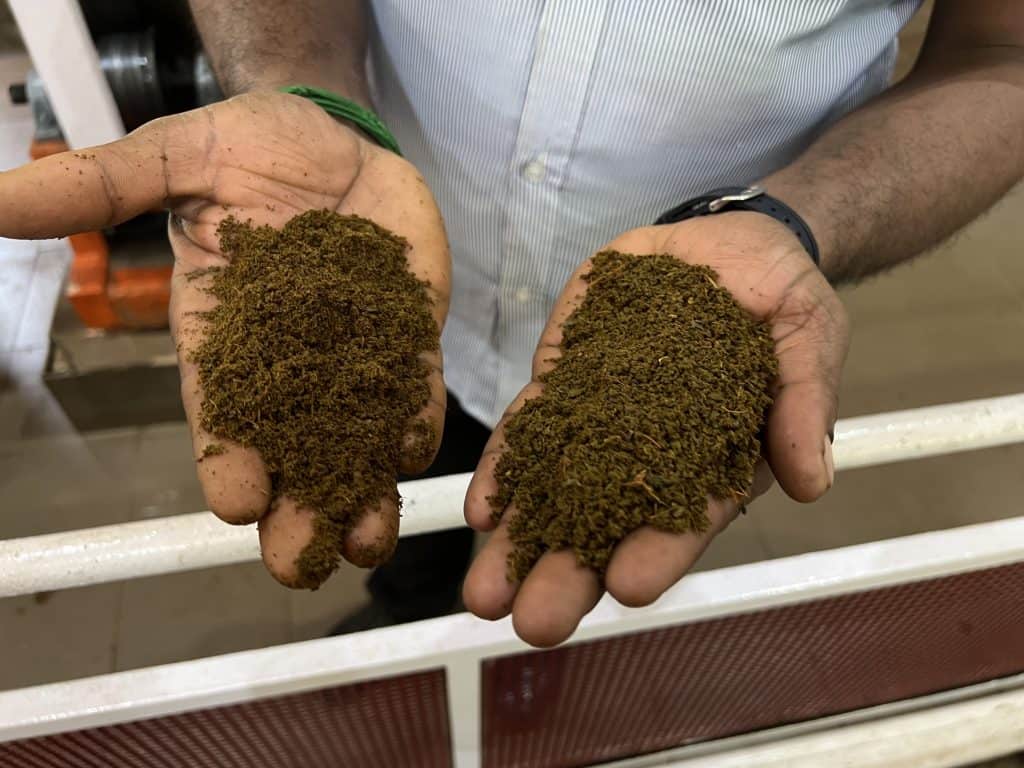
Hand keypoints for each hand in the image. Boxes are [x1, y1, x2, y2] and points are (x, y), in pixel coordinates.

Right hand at [0, 91, 449, 584]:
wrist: (334, 134)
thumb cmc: (248, 146)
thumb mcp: (174, 156)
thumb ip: (103, 187)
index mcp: (221, 334)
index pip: (219, 410)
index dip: (227, 457)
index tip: (237, 504)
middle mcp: (287, 360)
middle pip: (289, 448)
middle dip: (296, 507)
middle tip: (301, 561)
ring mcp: (353, 353)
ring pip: (356, 439)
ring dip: (363, 490)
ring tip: (368, 537)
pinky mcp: (407, 335)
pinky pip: (413, 389)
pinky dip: (414, 421)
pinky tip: (413, 448)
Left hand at [462, 211, 847, 645]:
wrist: (726, 244)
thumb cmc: (780, 297)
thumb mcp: (808, 335)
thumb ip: (804, 401)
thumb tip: (814, 481)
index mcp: (716, 457)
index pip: (688, 515)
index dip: (661, 550)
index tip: (630, 586)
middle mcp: (652, 452)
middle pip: (608, 520)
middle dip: (570, 572)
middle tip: (535, 622)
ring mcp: (602, 416)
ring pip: (556, 486)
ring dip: (521, 540)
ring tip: (485, 595)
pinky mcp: (566, 376)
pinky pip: (531, 426)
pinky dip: (507, 467)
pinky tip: (482, 510)